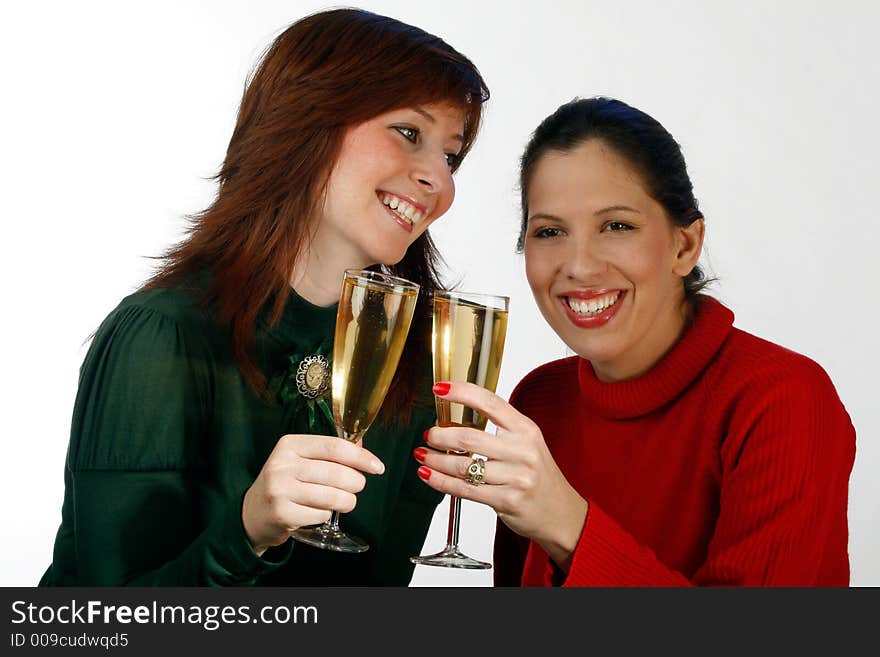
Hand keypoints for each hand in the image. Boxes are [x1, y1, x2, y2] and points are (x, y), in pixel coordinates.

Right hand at [242, 434, 384, 555]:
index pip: (334, 447)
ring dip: (347, 501)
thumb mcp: (299, 460)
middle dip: (356, 482)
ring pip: (332, 496)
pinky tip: (318, 511)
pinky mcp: (282, 514)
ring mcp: (280, 490)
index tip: (377, 467)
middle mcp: (282, 465)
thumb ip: (329, 452)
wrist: (253, 514)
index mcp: (289, 445)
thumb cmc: (285, 483)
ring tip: (345, 501)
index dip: (361, 457)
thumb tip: (363, 444)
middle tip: (357, 487)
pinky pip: (321, 515)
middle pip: (337, 473)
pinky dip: (327, 515)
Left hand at [415, 382, 587, 569]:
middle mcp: (523, 450)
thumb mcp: (526, 443)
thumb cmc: (537, 475)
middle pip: (469, 438)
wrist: (561, 512)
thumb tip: (455, 417)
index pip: (490, 403)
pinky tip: (429, 475)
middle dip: (440, 436)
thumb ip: (499, 429)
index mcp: (525, 429)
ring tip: (423, 456)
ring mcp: (516, 477)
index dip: (462, 393)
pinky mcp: (507, 500)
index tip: (440, 389)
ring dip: (436, 461)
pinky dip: (441, 482)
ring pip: (463, 466)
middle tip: (428, 434)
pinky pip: (465, 489)